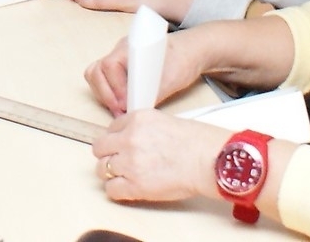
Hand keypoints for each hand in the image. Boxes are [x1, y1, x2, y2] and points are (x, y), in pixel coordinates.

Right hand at [86, 26, 207, 115]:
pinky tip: (122, 104)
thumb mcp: (172, 79)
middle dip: (104, 93)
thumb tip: (136, 111)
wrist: (192, 50)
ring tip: (119, 109)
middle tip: (119, 109)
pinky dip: (108, 93)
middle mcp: (120, 50)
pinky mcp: (122, 67)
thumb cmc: (183, 58)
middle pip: (97, 70)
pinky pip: (105, 79)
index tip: (124, 103)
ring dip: (104, 94)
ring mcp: (119, 58)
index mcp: (131, 46)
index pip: (109, 65)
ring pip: (97, 74)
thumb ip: (154, 94)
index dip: (114, 87)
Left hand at [92, 111, 230, 203]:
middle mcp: (129, 138)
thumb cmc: (198, 142)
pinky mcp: (135, 185)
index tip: (121, 145)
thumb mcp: (165, 121)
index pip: (111, 128)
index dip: (117, 139)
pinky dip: (117, 190)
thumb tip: (133, 139)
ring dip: (111, 173)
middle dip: (108, 154)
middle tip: (118, 161)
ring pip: (102, 169)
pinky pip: (111, 189)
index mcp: (137, 119)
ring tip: (124, 176)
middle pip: (100, 148)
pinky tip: (126, 188)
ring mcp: (130, 162)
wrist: (209, 160)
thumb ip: (143, 128)